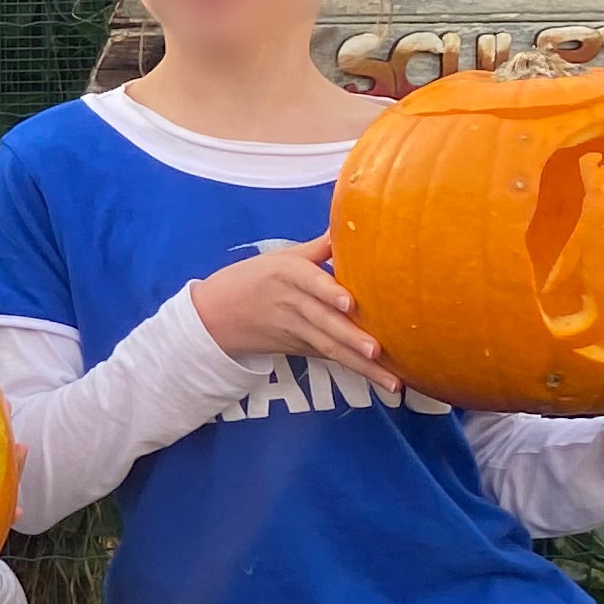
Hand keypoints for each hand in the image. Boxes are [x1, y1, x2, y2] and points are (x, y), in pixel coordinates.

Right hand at [187, 233, 393, 385]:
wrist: (213, 316)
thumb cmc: (251, 279)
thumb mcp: (280, 257)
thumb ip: (318, 247)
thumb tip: (352, 222)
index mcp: (287, 274)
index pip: (310, 282)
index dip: (329, 292)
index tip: (349, 303)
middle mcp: (291, 304)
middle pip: (324, 323)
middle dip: (351, 338)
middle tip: (376, 350)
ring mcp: (295, 331)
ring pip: (330, 348)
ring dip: (360, 364)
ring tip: (390, 380)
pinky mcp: (299, 349)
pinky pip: (329, 356)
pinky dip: (354, 367)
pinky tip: (380, 378)